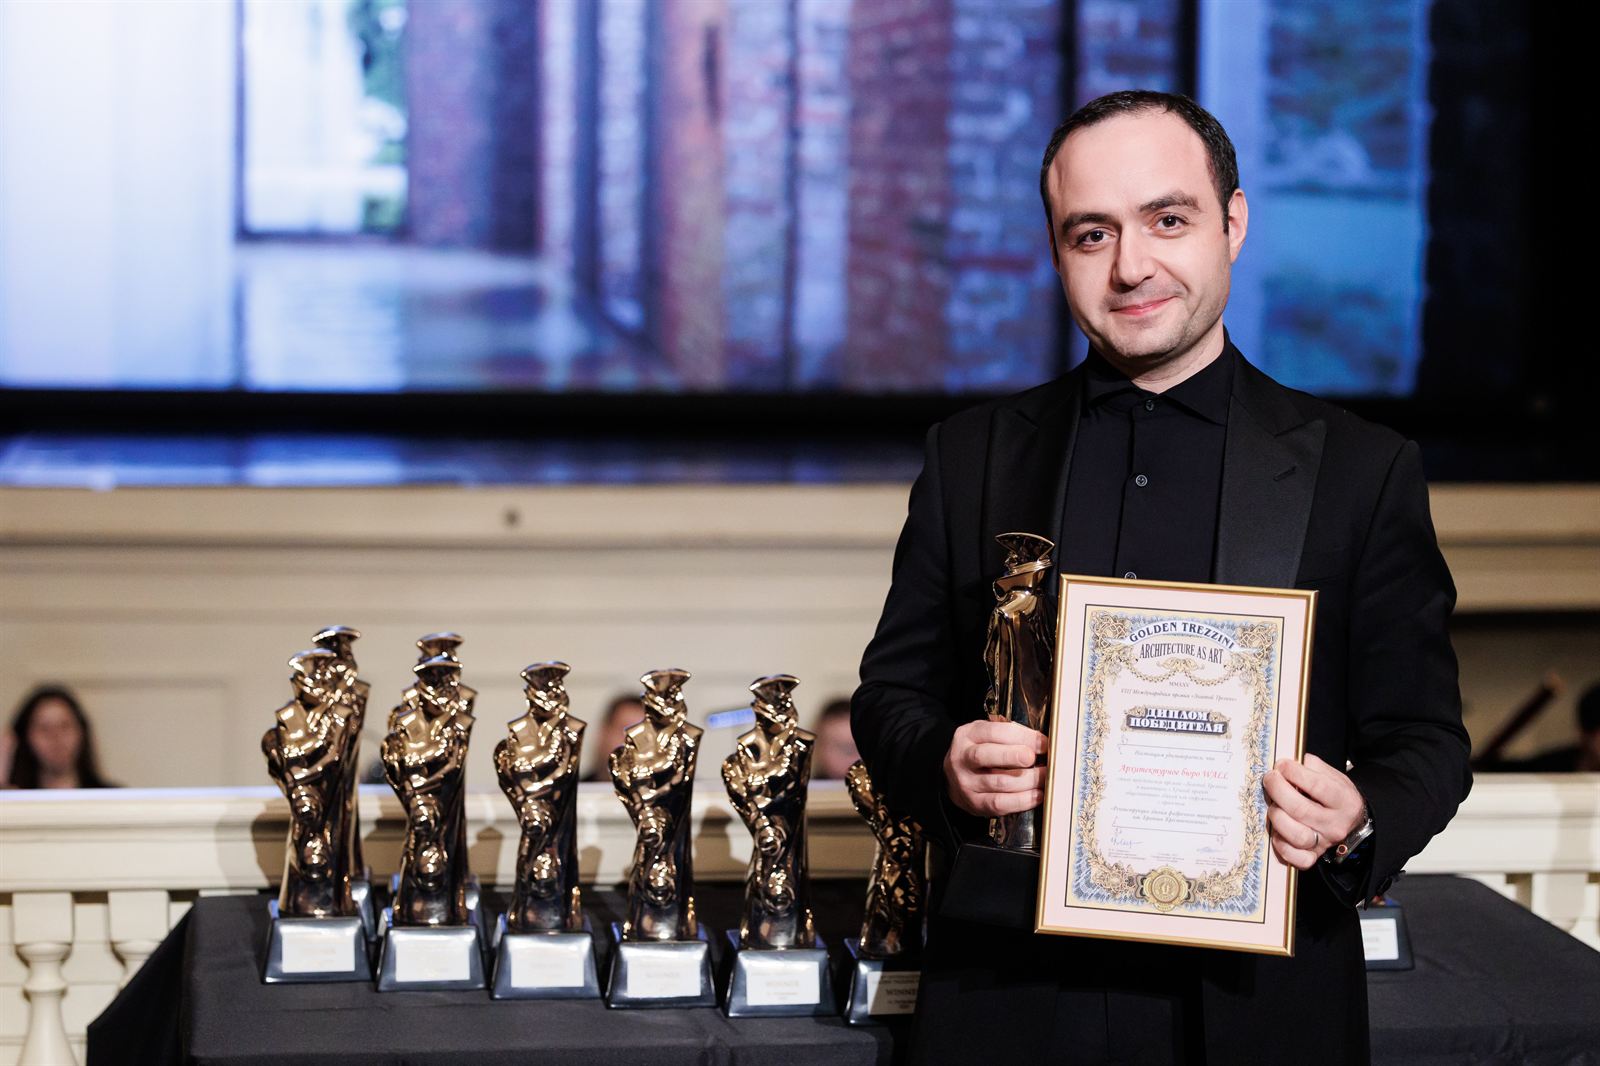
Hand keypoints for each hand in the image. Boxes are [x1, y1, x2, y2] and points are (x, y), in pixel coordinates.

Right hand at [943, 719, 1046, 817]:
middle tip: (1034, 758)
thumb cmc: (979, 753)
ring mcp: (966, 782)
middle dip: (1013, 756)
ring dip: (1026, 781)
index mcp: (967, 735)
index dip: (1021, 736)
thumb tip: (1041, 741)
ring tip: (1043, 778)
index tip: (1043, 743)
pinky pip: (999, 804)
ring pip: (998, 782)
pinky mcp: (974, 803)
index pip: (994, 731)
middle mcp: (962, 758)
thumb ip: (1009, 734)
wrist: (954, 778)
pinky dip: (1021, 801)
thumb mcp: (986, 735)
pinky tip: (1036, 795)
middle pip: (985, 755)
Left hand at [1262, 753, 1364, 869]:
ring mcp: (1324, 843)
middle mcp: (1336, 825)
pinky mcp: (1314, 856)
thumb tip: (1292, 762)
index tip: (1281, 764)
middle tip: (1270, 778)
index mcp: (1345, 801)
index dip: (1294, 772)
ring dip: (1277, 817)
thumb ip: (1314, 767)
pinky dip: (1282, 846)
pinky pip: (1296, 858)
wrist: (1352, 822)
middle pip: (1301, 809)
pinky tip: (1276, 831)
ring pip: (1296, 835)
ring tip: (1273, 804)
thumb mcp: (1334, 777)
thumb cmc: (1336, 796)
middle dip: (1278, 790)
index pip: (1317, 786)